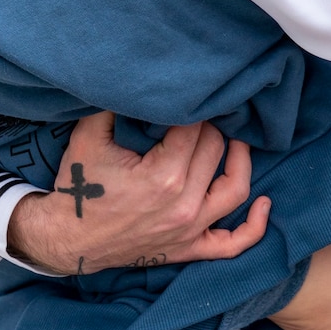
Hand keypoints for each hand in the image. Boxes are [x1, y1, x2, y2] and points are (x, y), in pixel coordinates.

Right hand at [7, 111, 269, 273]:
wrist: (65, 238)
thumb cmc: (79, 185)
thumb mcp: (90, 137)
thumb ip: (116, 106)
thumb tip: (141, 80)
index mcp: (162, 176)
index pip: (194, 129)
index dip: (192, 109)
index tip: (187, 98)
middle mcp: (183, 204)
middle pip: (215, 151)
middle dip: (211, 127)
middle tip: (200, 113)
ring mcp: (189, 230)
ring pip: (234, 190)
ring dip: (240, 161)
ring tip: (236, 140)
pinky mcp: (188, 249)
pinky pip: (232, 245)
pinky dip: (254, 226)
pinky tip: (265, 203)